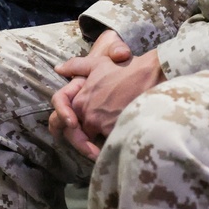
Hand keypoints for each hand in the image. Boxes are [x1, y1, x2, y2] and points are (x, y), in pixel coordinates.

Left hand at [53, 40, 162, 158]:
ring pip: (94, 141)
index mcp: (80, 100)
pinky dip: (112, 142)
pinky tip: (120, 138)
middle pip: (79, 136)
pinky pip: (110, 143)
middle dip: (83, 141)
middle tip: (91, 145)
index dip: (69, 130)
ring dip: (98, 142)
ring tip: (106, 141)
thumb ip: (74, 66)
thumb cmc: (125, 69)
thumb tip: (58, 68)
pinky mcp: (116, 131)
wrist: (151, 75)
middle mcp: (88, 114)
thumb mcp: (97, 63)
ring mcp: (102, 124)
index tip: (77, 133)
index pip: (65, 123)